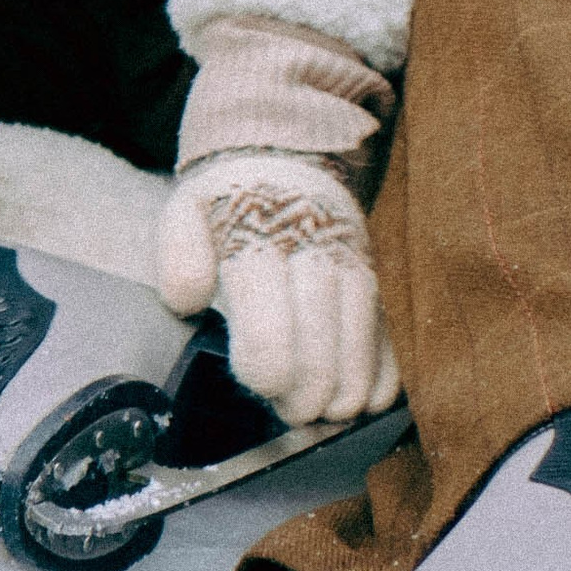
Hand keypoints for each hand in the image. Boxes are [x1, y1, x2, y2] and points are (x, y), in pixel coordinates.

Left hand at [158, 153, 400, 427]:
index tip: (259, 385)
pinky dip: (386, 367)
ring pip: (361, 335)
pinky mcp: (377, 269)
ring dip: (349, 388)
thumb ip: (179, 257)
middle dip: (307, 393)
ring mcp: (352, 258)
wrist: (287, 157)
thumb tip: (188, 301)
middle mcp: (312, 250)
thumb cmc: (232, 202)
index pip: (268, 330)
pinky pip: (391, 324)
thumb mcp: (188, 212)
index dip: (265, 373)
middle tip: (294, 413)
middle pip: (319, 343)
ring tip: (332, 412)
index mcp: (258, 242)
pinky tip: (370, 396)